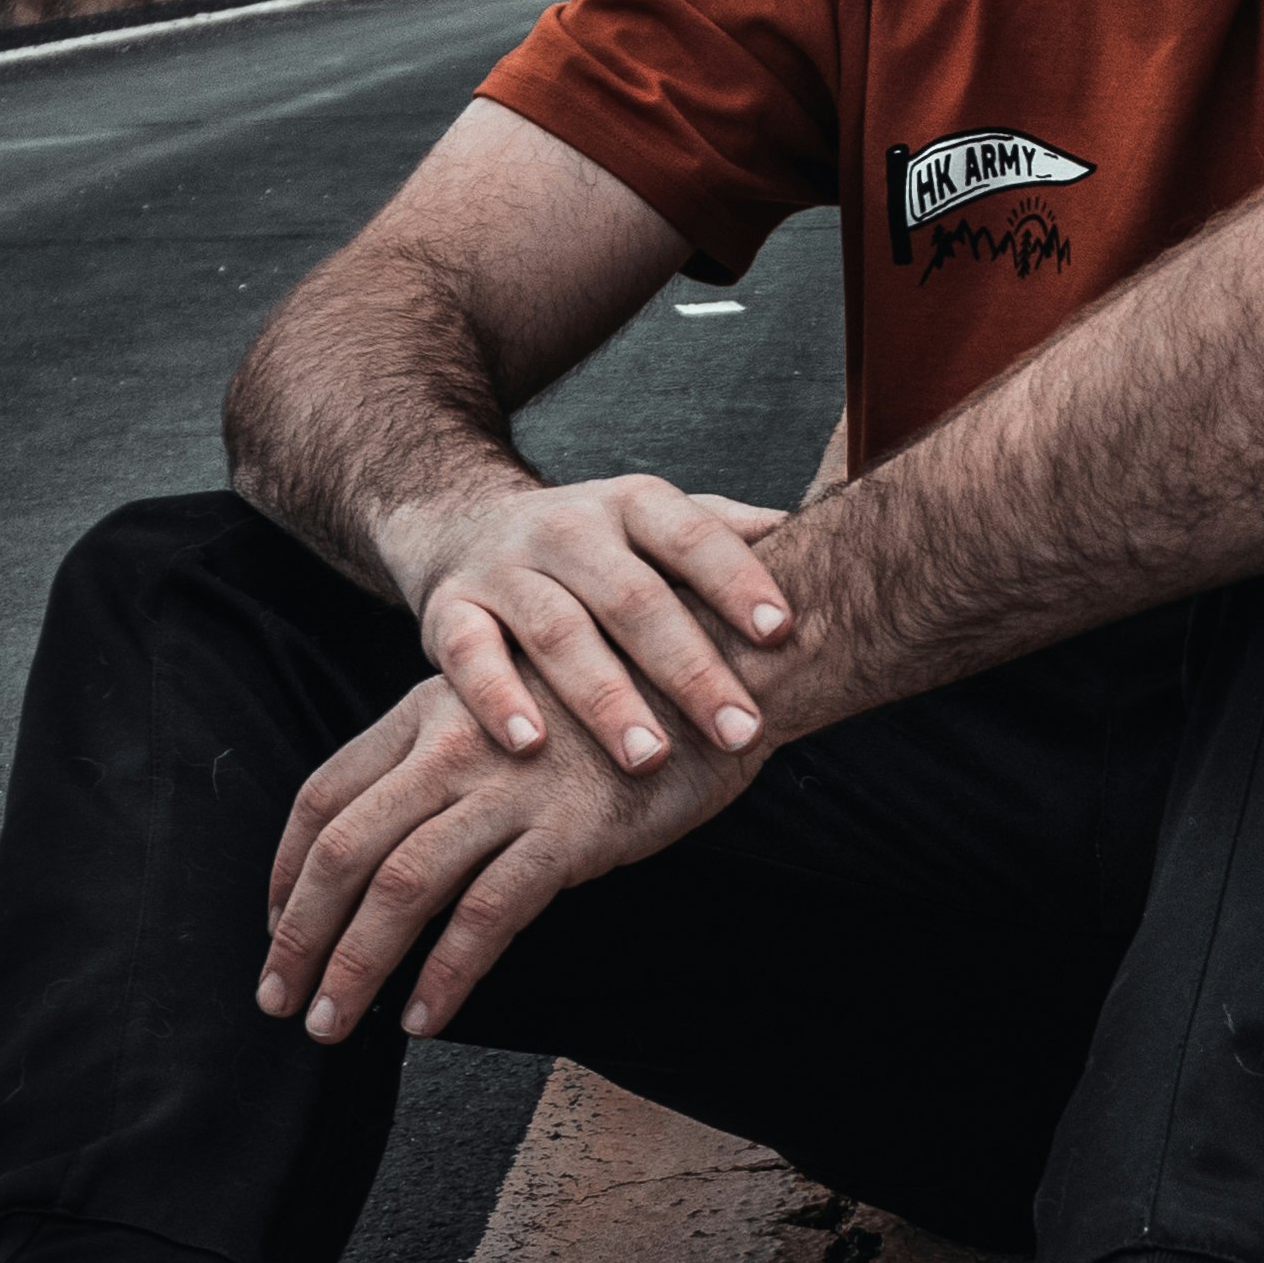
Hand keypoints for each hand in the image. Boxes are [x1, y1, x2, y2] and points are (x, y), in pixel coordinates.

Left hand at [257, 671, 751, 1043]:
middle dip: (297, 933)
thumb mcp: (515, 696)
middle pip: (344, 848)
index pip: (325, 795)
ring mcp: (509, 788)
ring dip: (354, 964)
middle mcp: (453, 745)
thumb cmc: (621, 692)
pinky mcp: (568, 831)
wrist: (719, 667)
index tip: (273, 923)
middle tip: (277, 999)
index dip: (285, 868)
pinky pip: (486, 913)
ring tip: (331, 1023)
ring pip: (399, 885)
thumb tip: (401, 818)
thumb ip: (453, 745)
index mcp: (429, 710)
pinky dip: (446, 973)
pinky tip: (425, 1017)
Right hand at [402, 472, 793, 783]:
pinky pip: (467, 655)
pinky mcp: (448, 610)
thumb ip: (728, 534)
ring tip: (648, 757)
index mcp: (634, 505)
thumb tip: (815, 537)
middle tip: (739, 731)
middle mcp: (569, 528)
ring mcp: (505, 568)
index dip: (737, 580)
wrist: (462, 521)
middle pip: (633, 597)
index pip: (694, 536)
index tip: (783, 630)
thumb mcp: (657, 524)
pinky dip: (496, 698)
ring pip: (557, 631)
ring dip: (604, 697)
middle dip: (689, 668)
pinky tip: (529, 746)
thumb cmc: (594, 546)